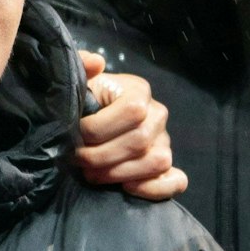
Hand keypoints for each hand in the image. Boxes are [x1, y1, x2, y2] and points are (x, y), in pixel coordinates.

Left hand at [78, 51, 187, 200]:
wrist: (88, 120)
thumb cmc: (82, 103)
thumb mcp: (78, 82)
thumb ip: (79, 66)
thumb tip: (96, 62)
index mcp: (138, 91)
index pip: (132, 112)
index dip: (99, 129)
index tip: (74, 134)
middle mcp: (158, 115)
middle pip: (140, 141)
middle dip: (101, 156)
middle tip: (77, 160)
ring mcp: (164, 142)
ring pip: (157, 161)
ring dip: (119, 173)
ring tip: (93, 174)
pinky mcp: (167, 166)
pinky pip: (176, 180)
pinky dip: (155, 188)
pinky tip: (128, 187)